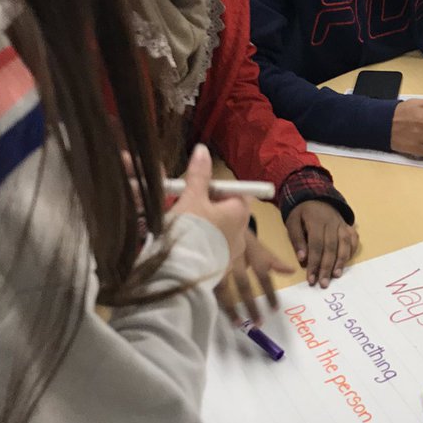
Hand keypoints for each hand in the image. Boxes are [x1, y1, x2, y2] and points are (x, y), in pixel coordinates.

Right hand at [167, 145, 247, 264]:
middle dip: (207, 208)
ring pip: (219, 233)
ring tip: (182, 228)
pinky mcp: (221, 269)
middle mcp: (242, 234)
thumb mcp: (191, 197)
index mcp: (239, 213)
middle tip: (186, 208)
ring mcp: (233, 254)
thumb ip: (198, 175)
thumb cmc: (190, 230)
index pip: (238, 193)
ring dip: (204, 228)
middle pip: (227, 213)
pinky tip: (185, 246)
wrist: (181, 273)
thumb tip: (202, 150)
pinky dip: (201, 245)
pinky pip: (213, 251)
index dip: (218, 190)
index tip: (200, 190)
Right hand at [215, 229, 294, 324]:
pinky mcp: (204, 265)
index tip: (274, 310)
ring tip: (237, 324)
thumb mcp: (257, 246)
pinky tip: (214, 312)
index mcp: (250, 250)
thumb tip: (292, 272)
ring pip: (224, 287)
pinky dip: (213, 300)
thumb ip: (274, 261)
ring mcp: (218, 260)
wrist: (216, 220)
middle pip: (244, 283)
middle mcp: (235, 255)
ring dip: (231, 307)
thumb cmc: (241, 238)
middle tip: (258, 323)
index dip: (269, 292)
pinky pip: (208, 285)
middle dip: (251, 304)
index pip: (263, 273)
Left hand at [286, 201, 359, 287]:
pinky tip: (346, 263)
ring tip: (336, 276)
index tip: (311, 279)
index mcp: (316, 221)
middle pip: (331, 247)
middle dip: (327, 267)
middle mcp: (332, 222)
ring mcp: (342, 224)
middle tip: (324, 283)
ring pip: (344, 244)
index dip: (314, 263)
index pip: (316, 245)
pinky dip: (351, 251)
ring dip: (341, 261)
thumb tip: (302, 259)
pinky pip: (353, 240)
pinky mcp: (348, 226)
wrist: (316, 195)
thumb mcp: (293, 222)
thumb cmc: (302, 212)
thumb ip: (297, 239)